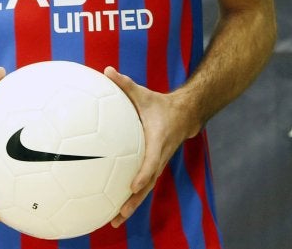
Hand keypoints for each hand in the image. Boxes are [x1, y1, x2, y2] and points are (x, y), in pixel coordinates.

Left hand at [104, 66, 190, 227]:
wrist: (184, 115)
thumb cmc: (160, 104)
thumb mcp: (143, 93)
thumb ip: (125, 83)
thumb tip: (106, 70)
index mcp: (158, 141)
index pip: (151, 161)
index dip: (143, 173)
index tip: (133, 185)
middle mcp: (159, 157)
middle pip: (147, 184)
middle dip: (134, 201)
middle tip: (118, 216)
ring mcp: (157, 164)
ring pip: (145, 190)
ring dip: (132, 206)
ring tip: (113, 221)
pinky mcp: (153, 167)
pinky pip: (143, 185)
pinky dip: (132, 198)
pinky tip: (115, 207)